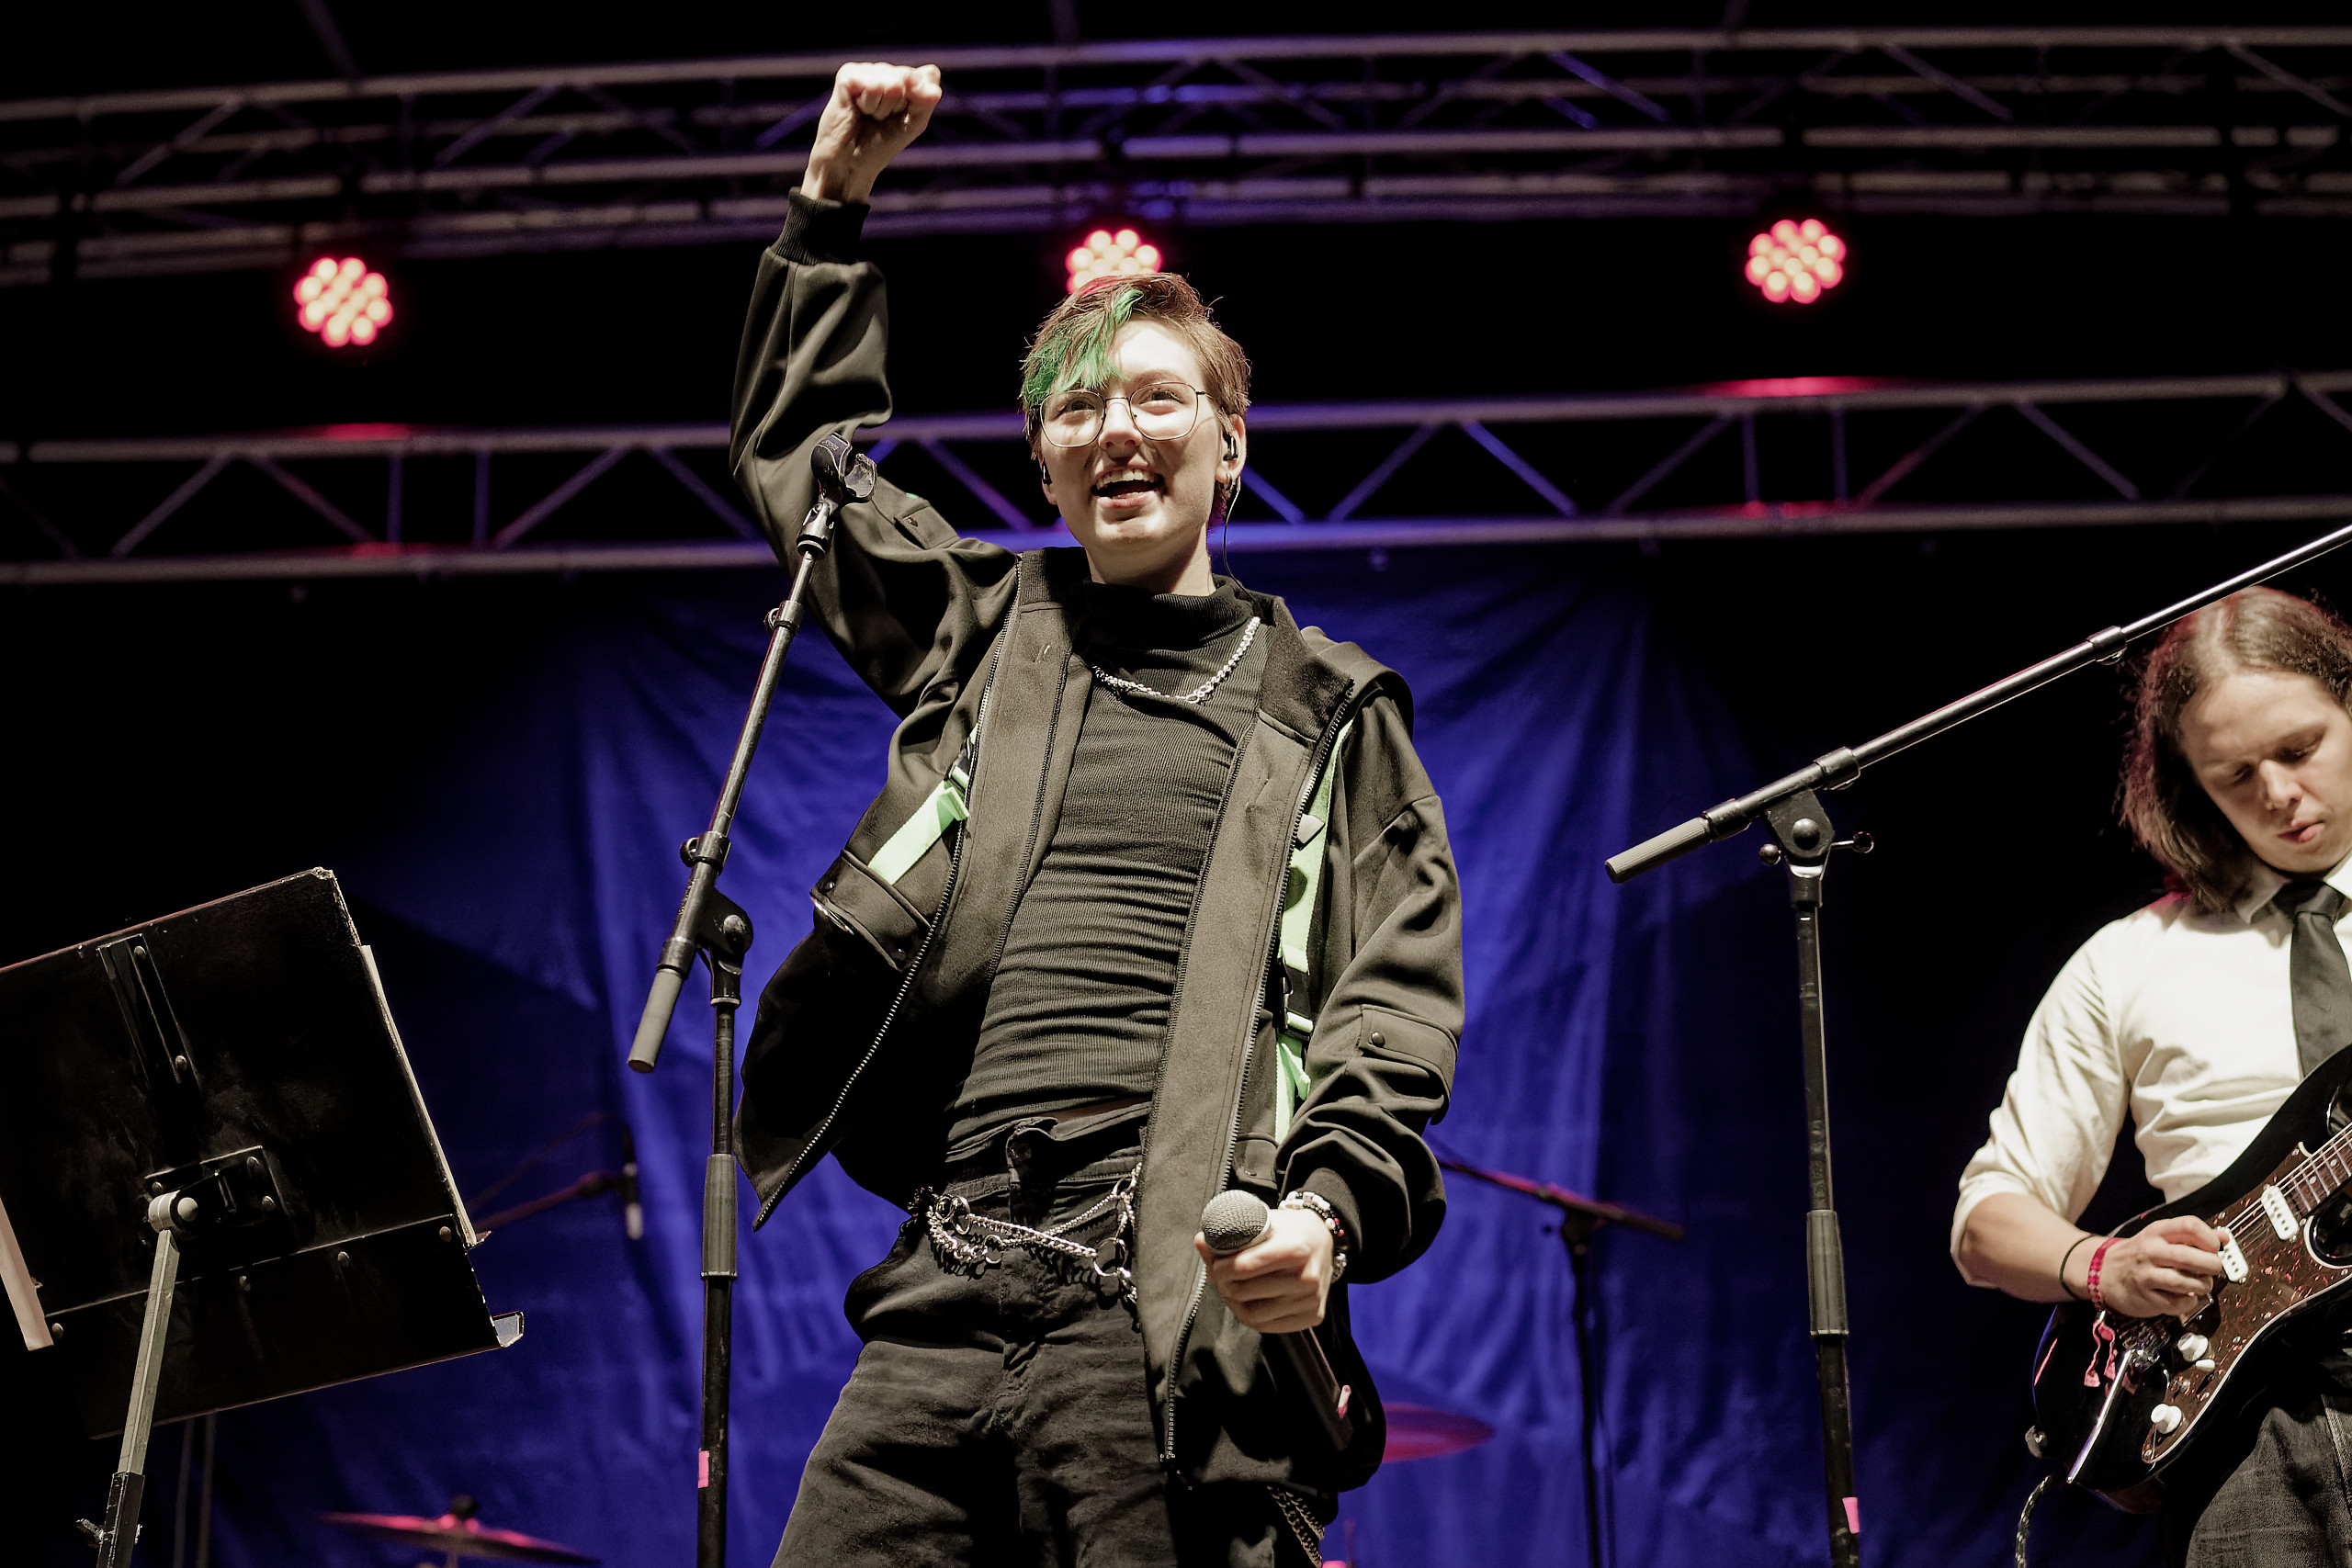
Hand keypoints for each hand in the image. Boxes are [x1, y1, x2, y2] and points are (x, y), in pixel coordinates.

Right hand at [801, 62, 941, 203]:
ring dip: (882, 108)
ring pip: (892, 83)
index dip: (919, 103)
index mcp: (903, 78)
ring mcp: (865, 70)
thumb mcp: (915, 122)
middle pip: (909, 78)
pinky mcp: (848, 74)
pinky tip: (857, 110)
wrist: (851, 163)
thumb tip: (931, 70)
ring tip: (868, 115)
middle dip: (898, 106)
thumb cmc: (881, 144)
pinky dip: (869, 104)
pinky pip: (873, 86)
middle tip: (880, 119)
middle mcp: (885, 69)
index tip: (901, 117)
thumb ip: (927, 97)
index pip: (928, 77)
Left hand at [1194, 1207, 1335, 1334]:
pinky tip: (1246, 1302)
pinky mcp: (1312, 1316)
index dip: (1221, 1267)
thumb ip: (1232, 1232)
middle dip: (1223, 1285)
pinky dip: (1250, 1317)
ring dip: (1233, 1303)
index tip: (1215, 1264)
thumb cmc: (1290, 1229)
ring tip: (1231, 1289)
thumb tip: (1202, 1243)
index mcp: (1296, 1248)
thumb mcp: (1264, 1219)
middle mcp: (1307, 1277)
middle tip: (1219, 1277)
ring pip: (1253, 1315)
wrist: (1324, 1239)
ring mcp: (1311, 1300)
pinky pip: (1268, 1327)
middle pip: (1245, 1292)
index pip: (1244, 1267)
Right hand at [2079, 1216, 2228, 1319]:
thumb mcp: (2159, 1237)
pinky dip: (2189, 1301)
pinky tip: (2187, 1296)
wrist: (2102, 1272)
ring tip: (2202, 1284)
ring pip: (2185, 1281)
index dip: (2209, 1238)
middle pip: (2189, 1256)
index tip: (2215, 1248)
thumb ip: (2191, 1237)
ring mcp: (2145, 1274)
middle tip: (2213, 1269)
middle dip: (2211, 1265)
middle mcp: (2149, 1251)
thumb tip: (2223, 1237)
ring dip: (2203, 1285)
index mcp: (2156, 1233)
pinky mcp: (2145, 1297)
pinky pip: (2177, 1303)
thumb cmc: (2137, 1255)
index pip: (2189, 1226)